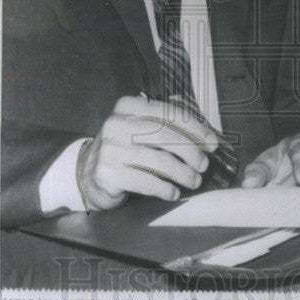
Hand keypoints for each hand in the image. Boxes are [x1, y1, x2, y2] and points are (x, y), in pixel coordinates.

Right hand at [77, 96, 218, 209]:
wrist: (88, 174)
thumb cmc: (125, 150)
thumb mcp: (140, 130)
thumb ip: (168, 127)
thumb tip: (206, 138)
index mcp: (128, 107)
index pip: (169, 113)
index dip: (195, 128)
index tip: (211, 143)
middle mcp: (116, 123)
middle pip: (165, 135)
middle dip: (191, 152)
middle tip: (203, 165)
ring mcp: (110, 148)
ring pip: (159, 160)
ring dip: (182, 173)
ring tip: (193, 181)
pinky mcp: (108, 173)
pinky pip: (146, 181)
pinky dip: (165, 188)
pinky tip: (172, 192)